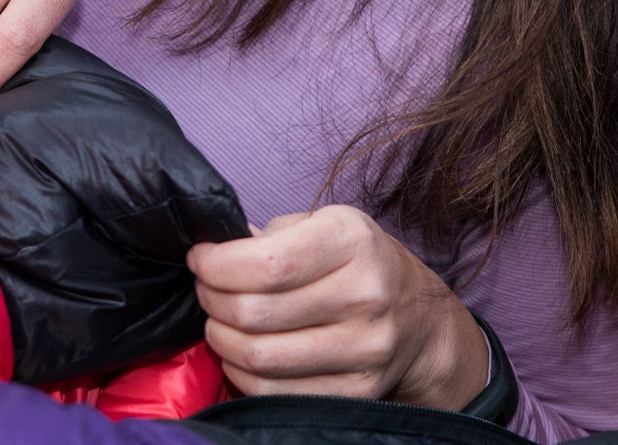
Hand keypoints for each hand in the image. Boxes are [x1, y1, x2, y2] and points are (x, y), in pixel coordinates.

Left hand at [188, 207, 486, 409]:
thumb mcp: (325, 225)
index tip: (200, 260)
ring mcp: (365, 349)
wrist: (417, 316)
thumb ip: (272, 236)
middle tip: (206, 290)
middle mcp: (366, 295)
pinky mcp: (357, 391)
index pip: (268, 263)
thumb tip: (213, 254)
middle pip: (256, 311)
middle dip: (212, 300)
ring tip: (219, 321)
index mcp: (352, 241)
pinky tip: (240, 353)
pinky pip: (277, 392)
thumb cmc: (356, 262)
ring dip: (222, 339)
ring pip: (261, 357)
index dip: (218, 265)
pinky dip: (243, 374)